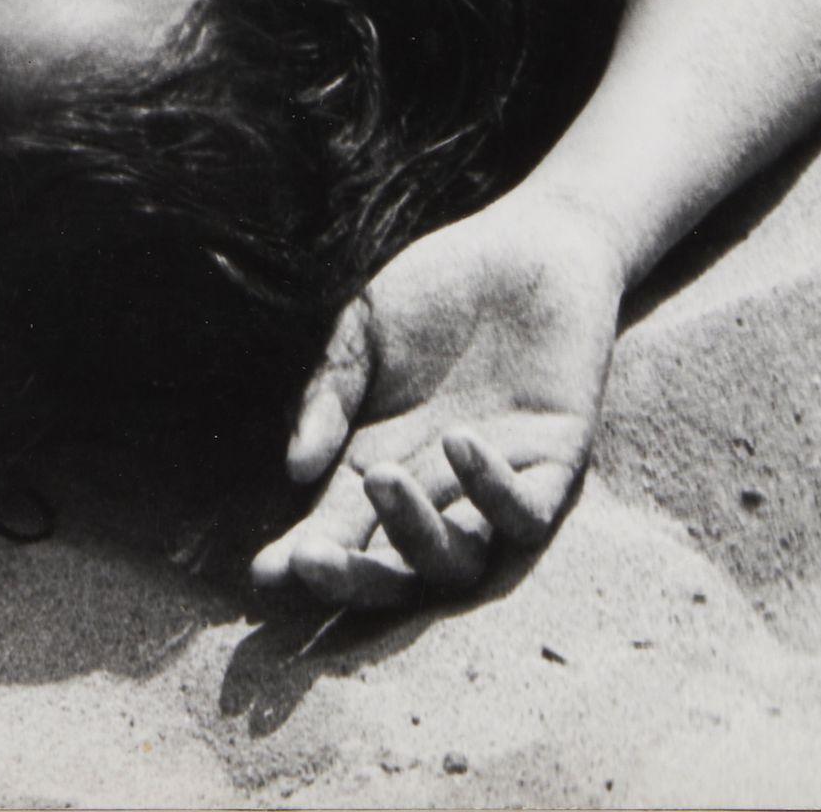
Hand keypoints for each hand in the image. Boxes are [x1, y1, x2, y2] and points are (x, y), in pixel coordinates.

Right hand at [249, 192, 624, 612]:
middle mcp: (436, 493)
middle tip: (313, 558)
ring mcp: (494, 485)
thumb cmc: (439, 288)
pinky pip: (527, 513)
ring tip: (381, 477)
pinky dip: (493, 493)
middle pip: (395, 569)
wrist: (530, 243)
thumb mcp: (365, 329)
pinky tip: (457, 440)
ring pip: (459, 560)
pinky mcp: (554, 464)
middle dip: (353, 576)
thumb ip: (330, 393)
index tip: (266, 572)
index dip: (306, 558)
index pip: (340, 530)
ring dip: (414, 535)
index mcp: (381, 464)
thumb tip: (296, 471)